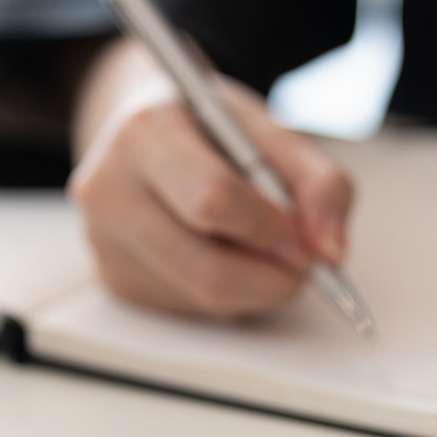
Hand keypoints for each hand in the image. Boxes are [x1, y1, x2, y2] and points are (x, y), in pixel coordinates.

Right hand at [67, 36, 352, 317]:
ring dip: (255, 288)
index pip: (212, 201)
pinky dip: (228, 294)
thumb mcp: (270, 131)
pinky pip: (191, 309)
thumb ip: (319, 183)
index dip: (270, 229)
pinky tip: (224, 253)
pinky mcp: (115, 279)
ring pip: (204, 298)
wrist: (144, 130)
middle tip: (303, 264)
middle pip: (207, 271)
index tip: (304, 237)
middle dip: (273, 278)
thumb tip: (332, 254)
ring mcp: (104, 241)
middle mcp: (109, 189)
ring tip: (259, 245)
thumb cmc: (208, 127)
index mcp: (144, 133)